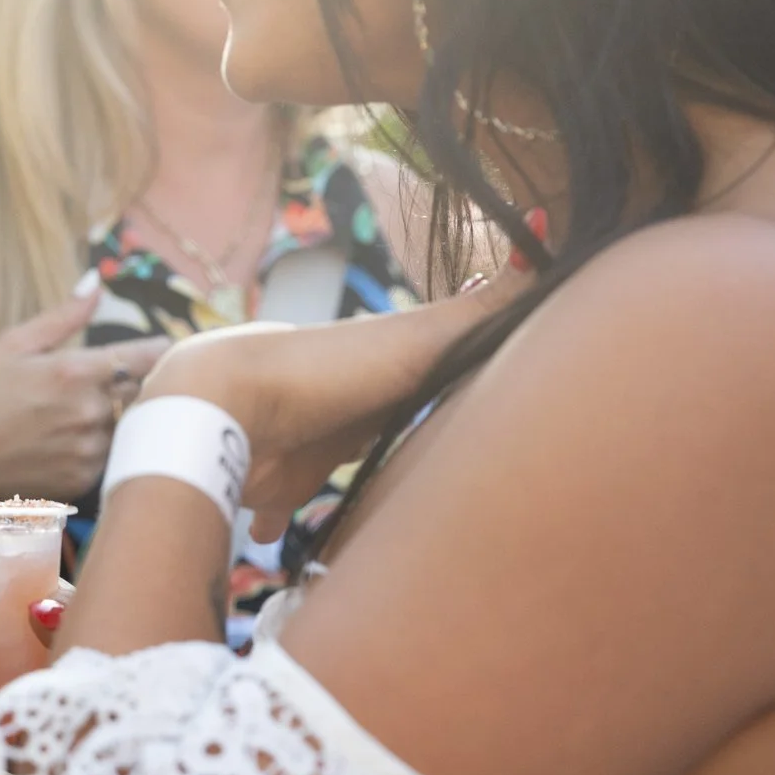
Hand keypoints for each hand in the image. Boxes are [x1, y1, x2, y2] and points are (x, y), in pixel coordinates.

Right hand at [0, 289, 167, 499]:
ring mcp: (90, 449)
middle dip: (136, 384)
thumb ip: (64, 316)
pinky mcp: (84, 479)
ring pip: (129, 427)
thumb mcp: (14, 344)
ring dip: (119, 418)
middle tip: (115, 383)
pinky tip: (72, 443)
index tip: (162, 349)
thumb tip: (96, 283)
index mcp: (77, 371)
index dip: (160, 351)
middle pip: (144, 392)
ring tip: (85, 415)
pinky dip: (102, 448)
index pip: (149, 357)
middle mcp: (91, 411)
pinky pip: (111, 457)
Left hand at [141, 276, 528, 542]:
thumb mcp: (419, 337)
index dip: (459, 397)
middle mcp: (343, 404)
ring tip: (387, 521)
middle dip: (403, 446)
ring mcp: (306, 446)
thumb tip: (553, 232)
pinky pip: (281, 510)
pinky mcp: (272, 487)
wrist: (220, 407)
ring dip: (351, 489)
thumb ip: (484, 308)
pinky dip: (283, 524)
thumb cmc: (326, 371)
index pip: (432, 380)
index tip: (498, 424)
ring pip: (335, 472)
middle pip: (382, 429)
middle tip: (446, 484)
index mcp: (382, 370)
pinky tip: (287, 542)